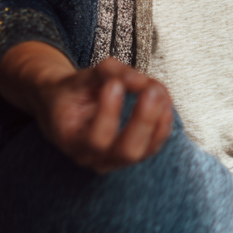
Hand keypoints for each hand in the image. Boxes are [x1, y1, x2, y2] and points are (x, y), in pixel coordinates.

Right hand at [0, 44, 174, 172]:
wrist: (69, 106)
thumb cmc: (73, 92)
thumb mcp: (81, 77)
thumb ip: (109, 72)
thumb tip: (140, 80)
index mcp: (72, 141)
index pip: (96, 139)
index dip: (109, 112)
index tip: (114, 84)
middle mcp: (94, 158)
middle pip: (127, 151)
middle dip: (144, 120)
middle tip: (151, 89)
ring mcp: (115, 160)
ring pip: (146, 150)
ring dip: (158, 118)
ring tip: (159, 89)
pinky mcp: (134, 154)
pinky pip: (156, 144)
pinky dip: (163, 121)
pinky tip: (163, 100)